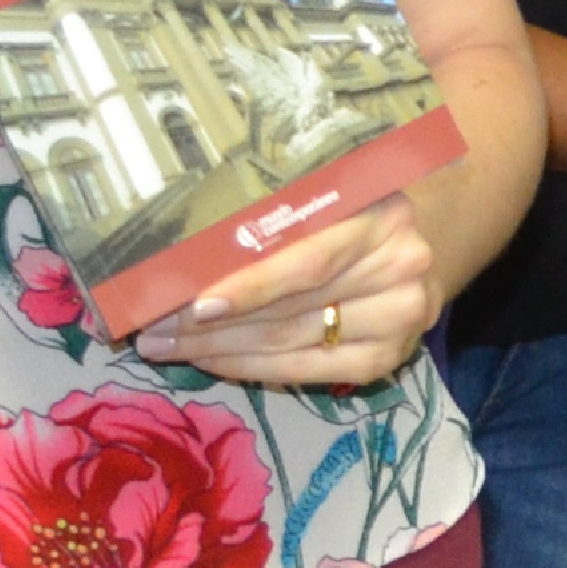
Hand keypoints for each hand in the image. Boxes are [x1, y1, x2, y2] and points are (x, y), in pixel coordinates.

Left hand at [143, 199, 441, 395]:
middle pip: (291, 307)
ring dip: (219, 348)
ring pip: (290, 342)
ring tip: (166, 346)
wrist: (414, 242)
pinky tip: (211, 361)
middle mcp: (401, 267)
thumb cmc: (346, 212)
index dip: (250, 286)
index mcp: (382, 214)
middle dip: (212, 322)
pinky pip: (305, 371)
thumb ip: (271, 217)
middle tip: (153, 327)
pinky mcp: (387, 358)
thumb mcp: (319, 196)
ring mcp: (400, 318)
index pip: (308, 261)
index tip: (194, 303)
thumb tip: (180, 252)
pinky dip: (251, 368)